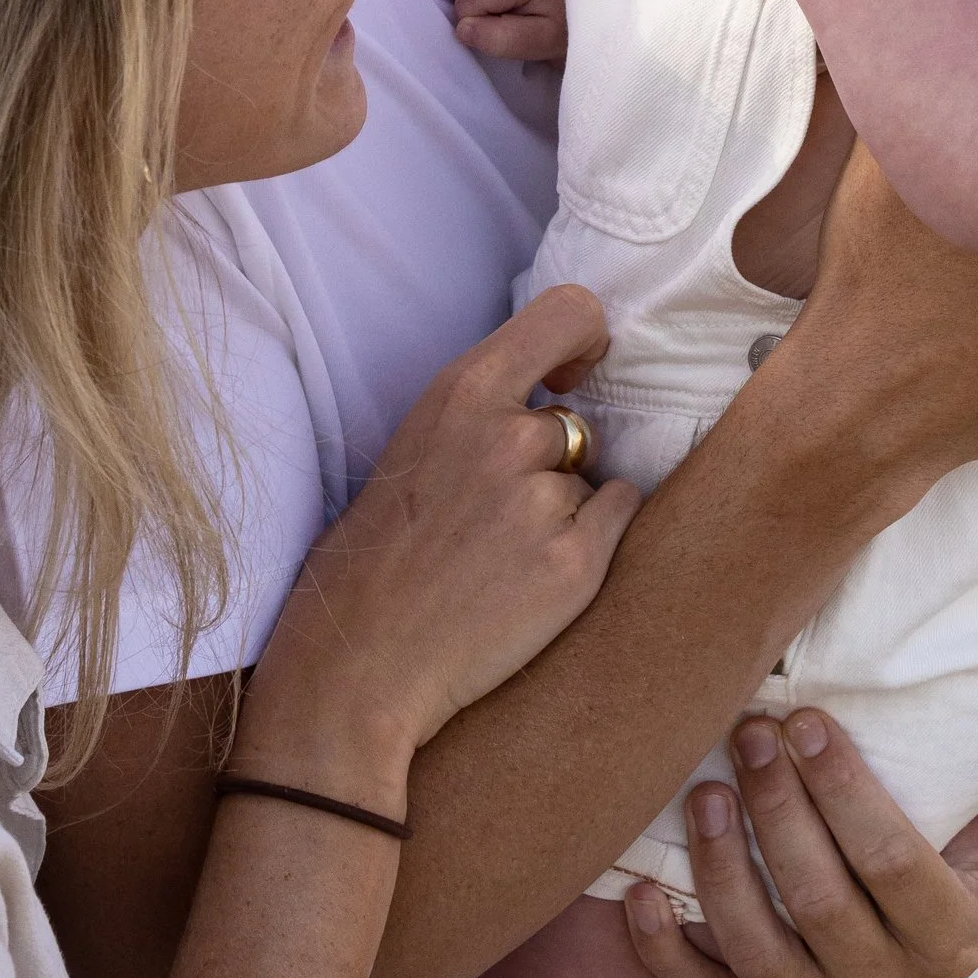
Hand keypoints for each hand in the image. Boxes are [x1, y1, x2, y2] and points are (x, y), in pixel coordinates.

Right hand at [247, 285, 636, 775]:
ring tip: (499, 556)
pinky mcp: (576, 565)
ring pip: (590, 477)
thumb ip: (483, 409)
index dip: (585, 339)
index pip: (570, 312)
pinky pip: (618, 518)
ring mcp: (544, 501)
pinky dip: (590, 543)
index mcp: (460, 393)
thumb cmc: (376, 558)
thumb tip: (560, 388)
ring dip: (562, 509)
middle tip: (490, 517)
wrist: (359, 666)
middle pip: (574, 424)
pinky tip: (530, 575)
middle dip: (549, 463)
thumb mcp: (416, 445)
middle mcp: (508, 436)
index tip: (572, 374)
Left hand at [621, 712, 977, 977]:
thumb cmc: (938, 833)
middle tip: (746, 733)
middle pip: (822, 907)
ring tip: (702, 791)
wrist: (877, 912)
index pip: (897, 864)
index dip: (845, 792)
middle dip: (779, 814)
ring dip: (721, 871)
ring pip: (762, 954)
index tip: (801, 719)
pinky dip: (668, 955)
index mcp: (956, 937)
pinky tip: (639, 894)